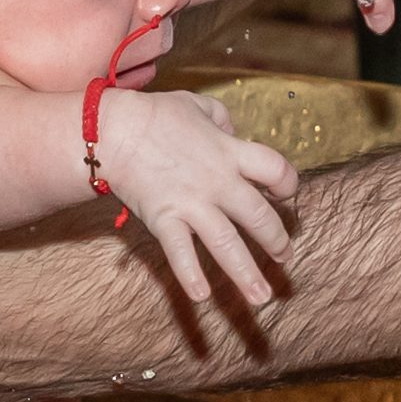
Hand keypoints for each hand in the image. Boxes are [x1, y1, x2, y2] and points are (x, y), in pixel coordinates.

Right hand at [98, 89, 297, 304]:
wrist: (113, 130)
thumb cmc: (154, 114)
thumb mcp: (196, 104)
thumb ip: (221, 118)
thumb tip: (231, 131)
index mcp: (230, 152)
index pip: (276, 170)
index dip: (287, 184)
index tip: (284, 195)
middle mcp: (218, 182)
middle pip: (259, 216)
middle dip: (276, 241)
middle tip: (285, 258)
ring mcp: (191, 203)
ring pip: (227, 244)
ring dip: (246, 273)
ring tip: (261, 297)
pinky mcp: (164, 219)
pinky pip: (180, 253)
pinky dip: (190, 276)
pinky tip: (202, 296)